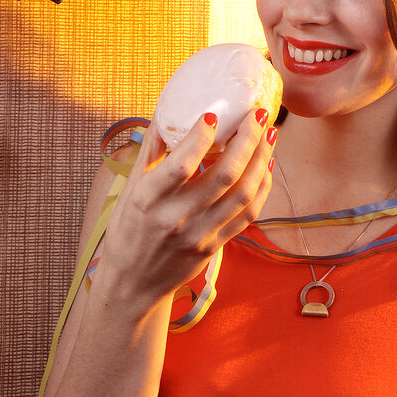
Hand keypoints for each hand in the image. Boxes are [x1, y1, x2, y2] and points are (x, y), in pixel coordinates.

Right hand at [97, 110, 275, 312]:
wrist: (133, 284)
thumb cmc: (128, 230)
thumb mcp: (130, 188)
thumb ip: (150, 151)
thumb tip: (168, 112)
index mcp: (149, 199)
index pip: (180, 165)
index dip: (200, 138)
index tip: (214, 114)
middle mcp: (176, 217)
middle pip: (223, 176)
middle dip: (247, 140)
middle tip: (258, 114)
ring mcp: (199, 234)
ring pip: (242, 194)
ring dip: (261, 161)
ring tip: (269, 134)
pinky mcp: (215, 247)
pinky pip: (247, 214)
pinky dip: (261, 187)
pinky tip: (264, 165)